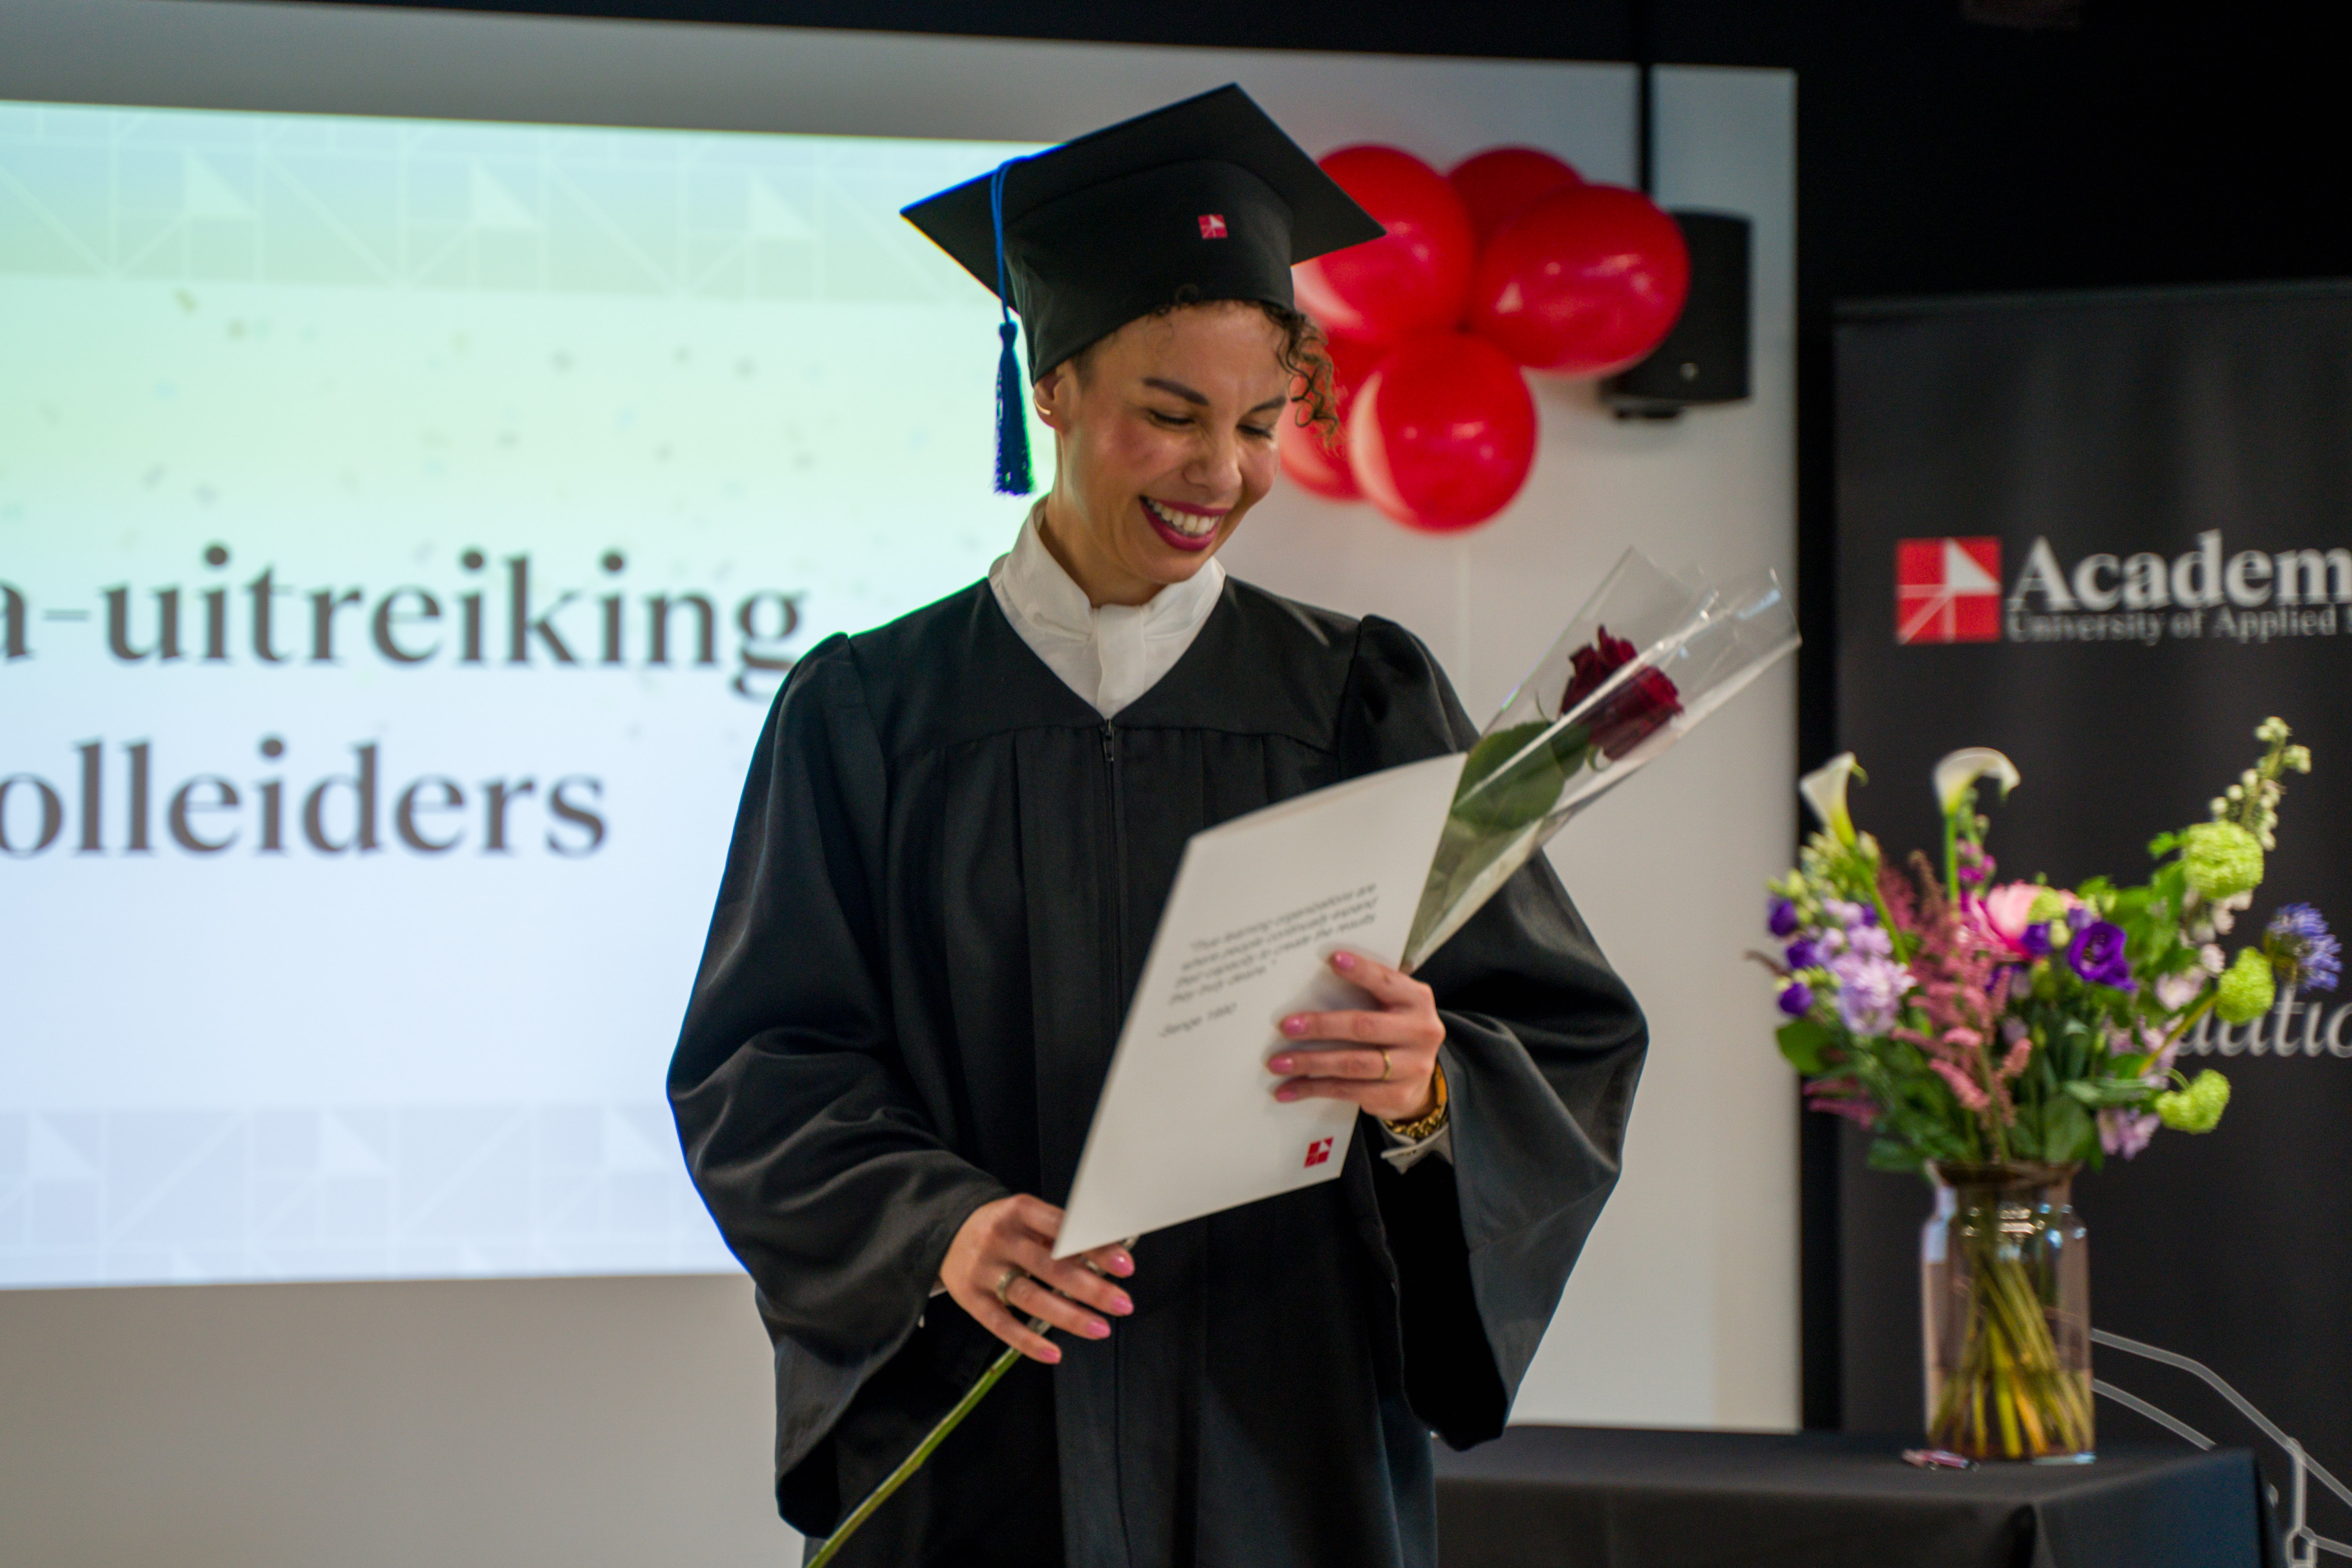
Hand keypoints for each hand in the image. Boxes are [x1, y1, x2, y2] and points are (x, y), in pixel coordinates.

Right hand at [939, 1194, 1134, 1363]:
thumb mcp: (1026, 1216)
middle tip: (1122, 1303)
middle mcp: (1000, 1239)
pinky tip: (1054, 1353)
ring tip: (1100, 1328)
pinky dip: (1028, 1341)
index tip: (1125, 1265)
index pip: (1063, 1229)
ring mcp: (983, 1270)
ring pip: (1030, 1297)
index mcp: (1019, 1211)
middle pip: (1050, 1266)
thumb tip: (1106, 1257)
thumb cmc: (1002, 1227)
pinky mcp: (971, 1298)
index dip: (1095, 1247)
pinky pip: (1001, 1324)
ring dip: (1069, 1316)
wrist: (947, 1232)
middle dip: (1091, 1288)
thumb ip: (1059, 1234)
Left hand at [1269, 949, 1444, 1121]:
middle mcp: (1420, 1032)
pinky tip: (1288, 1089)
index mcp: (1416, 1000)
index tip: (1332, 959)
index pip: (1387, 982)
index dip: (1361, 971)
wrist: (1420, 1076)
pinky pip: (1348, 1091)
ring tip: (1277, 1063)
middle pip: (1364, 1027)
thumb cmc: (1393, 1027)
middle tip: (1285, 1026)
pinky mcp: (1397, 1096)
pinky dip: (1314, 1089)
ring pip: (1352, 1064)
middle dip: (1320, 1026)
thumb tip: (1311, 980)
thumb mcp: (1392, 1004)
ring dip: (1310, 1063)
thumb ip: (1368, 991)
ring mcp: (1412, 1067)